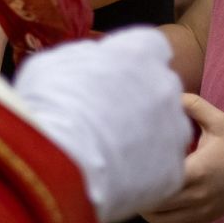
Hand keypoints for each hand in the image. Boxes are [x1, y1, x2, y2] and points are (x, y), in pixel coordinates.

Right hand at [13, 28, 187, 222]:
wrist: (58, 162)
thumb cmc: (49, 106)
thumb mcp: (53, 65)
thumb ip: (83, 59)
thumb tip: (90, 62)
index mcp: (138, 53)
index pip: (150, 46)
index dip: (133, 62)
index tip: (117, 75)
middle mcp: (164, 85)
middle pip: (161, 87)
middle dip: (143, 98)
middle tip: (112, 117)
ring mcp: (174, 128)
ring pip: (168, 128)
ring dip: (148, 135)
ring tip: (114, 152)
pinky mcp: (173, 168)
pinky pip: (164, 166)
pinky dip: (146, 171)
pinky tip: (119, 176)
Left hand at [141, 95, 223, 222]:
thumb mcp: (219, 122)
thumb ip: (194, 106)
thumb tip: (169, 94)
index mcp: (197, 171)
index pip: (160, 182)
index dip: (142, 176)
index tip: (132, 164)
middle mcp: (196, 196)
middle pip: (155, 206)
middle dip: (140, 194)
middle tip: (131, 177)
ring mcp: (200, 212)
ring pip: (161, 222)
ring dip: (149, 210)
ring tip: (144, 191)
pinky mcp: (203, 221)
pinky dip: (164, 221)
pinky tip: (163, 204)